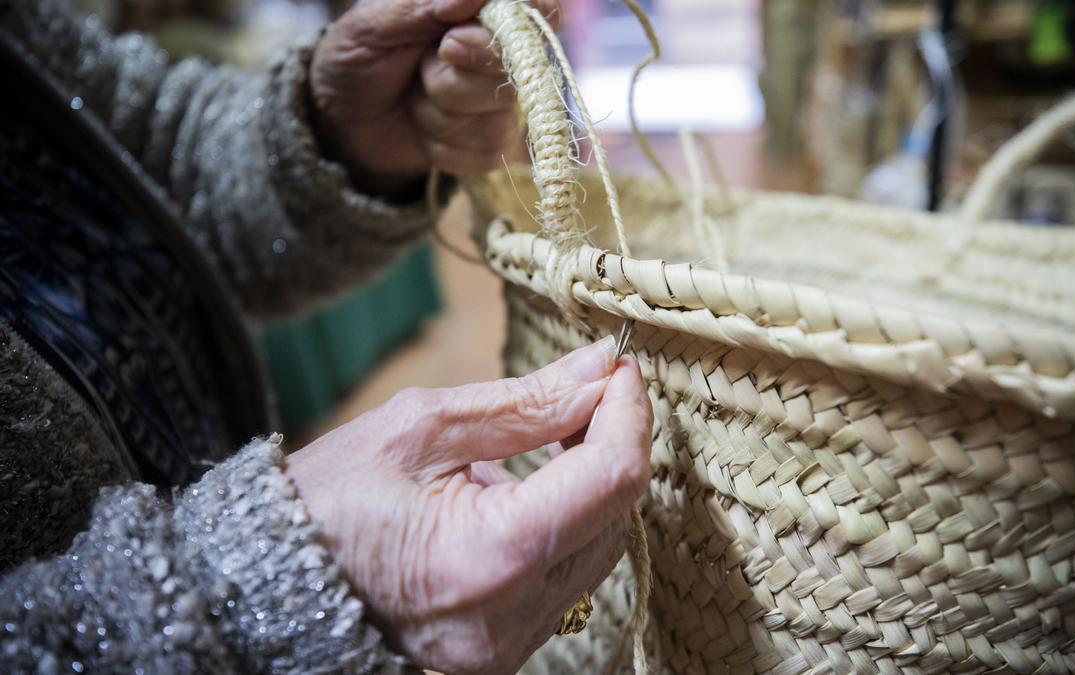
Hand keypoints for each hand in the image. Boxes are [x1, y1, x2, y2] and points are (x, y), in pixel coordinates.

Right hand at [284, 338, 651, 674]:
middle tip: (579, 394)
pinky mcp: (501, 652)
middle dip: (608, 446)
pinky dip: (560, 528)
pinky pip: (563, 581)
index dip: (626, 414)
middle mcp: (510, 617)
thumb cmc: (327, 501)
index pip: (612, 478)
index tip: (616, 369)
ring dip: (588, 488)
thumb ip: (525, 402)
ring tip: (544, 443)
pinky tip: (520, 494)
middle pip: (614, 517)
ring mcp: (507, 646)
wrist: (265, 585)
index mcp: (491, 557)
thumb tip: (598, 369)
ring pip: (598, 551)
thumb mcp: (421, 428)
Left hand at [309, 0, 559, 193]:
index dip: (518, 26)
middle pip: (517, 69)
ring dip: (439, 113)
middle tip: (421, 65)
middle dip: (454, 76)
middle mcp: (502, 54)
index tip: (453, 42)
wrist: (342, 119)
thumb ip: (426, 2)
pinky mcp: (493, 144)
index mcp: (483, 12)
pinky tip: (422, 128)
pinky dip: (440, 144)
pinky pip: (484, 151)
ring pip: (496, 117)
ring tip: (414, 97)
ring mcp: (503, 102)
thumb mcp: (376, 21)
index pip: (539, 10)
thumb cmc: (359, 56)